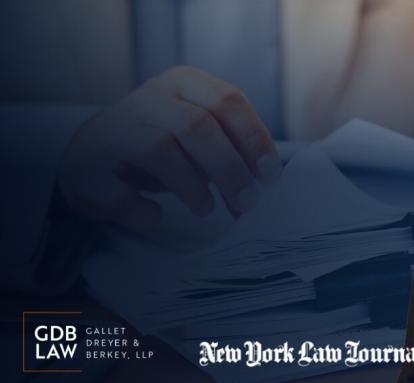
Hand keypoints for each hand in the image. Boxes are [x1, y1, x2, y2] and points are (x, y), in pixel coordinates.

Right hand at [57, 66, 280, 228]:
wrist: (93, 157)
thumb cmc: (161, 146)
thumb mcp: (200, 137)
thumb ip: (231, 154)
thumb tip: (260, 191)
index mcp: (184, 83)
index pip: (228, 100)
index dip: (254, 138)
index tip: (269, 175)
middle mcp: (151, 97)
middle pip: (199, 125)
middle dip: (230, 168)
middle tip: (247, 202)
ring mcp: (117, 125)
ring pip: (162, 148)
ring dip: (192, 186)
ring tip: (205, 209)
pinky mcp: (91, 161)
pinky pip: (122, 188)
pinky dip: (143, 208)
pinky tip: (154, 215)